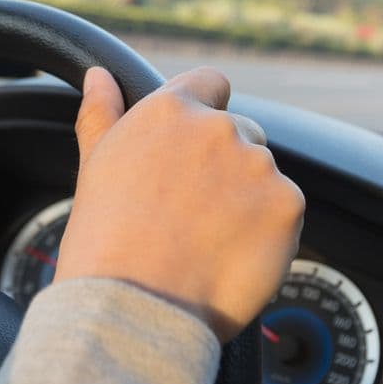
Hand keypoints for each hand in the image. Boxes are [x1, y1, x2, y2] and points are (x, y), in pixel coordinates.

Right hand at [57, 66, 304, 341]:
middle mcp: (218, 128)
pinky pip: (285, 211)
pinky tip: (232, 256)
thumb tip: (99, 76)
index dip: (207, 114)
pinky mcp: (287, 205)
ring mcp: (257, 166)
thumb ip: (103, 113)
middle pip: (243, 133)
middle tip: (193, 213)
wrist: (133, 307)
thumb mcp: (96, 167)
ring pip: (263, 176)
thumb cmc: (104, 243)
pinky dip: (268, 233)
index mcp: (171, 111)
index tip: (195, 150)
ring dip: (248, 200)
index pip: (211, 84)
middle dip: (226, 166)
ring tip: (208, 241)